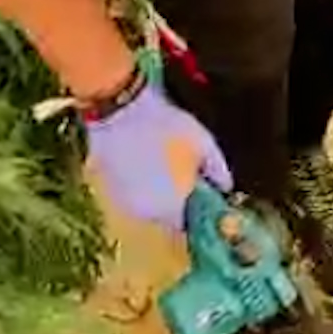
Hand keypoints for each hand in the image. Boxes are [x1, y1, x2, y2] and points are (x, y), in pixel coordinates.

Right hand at [84, 80, 231, 231]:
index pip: (187, 224)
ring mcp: (123, 203)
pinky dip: (136, 185)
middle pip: (164, 216)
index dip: (194, 208)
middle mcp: (145, 214)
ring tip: (159, 165)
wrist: (119, 110)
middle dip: (174, 200)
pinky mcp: (107, 189)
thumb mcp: (203, 142)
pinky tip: (140, 162)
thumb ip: (218, 169)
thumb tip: (225, 187)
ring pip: (145, 206)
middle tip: (181, 174)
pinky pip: (128, 194)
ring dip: (154, 193)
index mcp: (171, 208)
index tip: (198, 192)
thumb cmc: (166, 127)